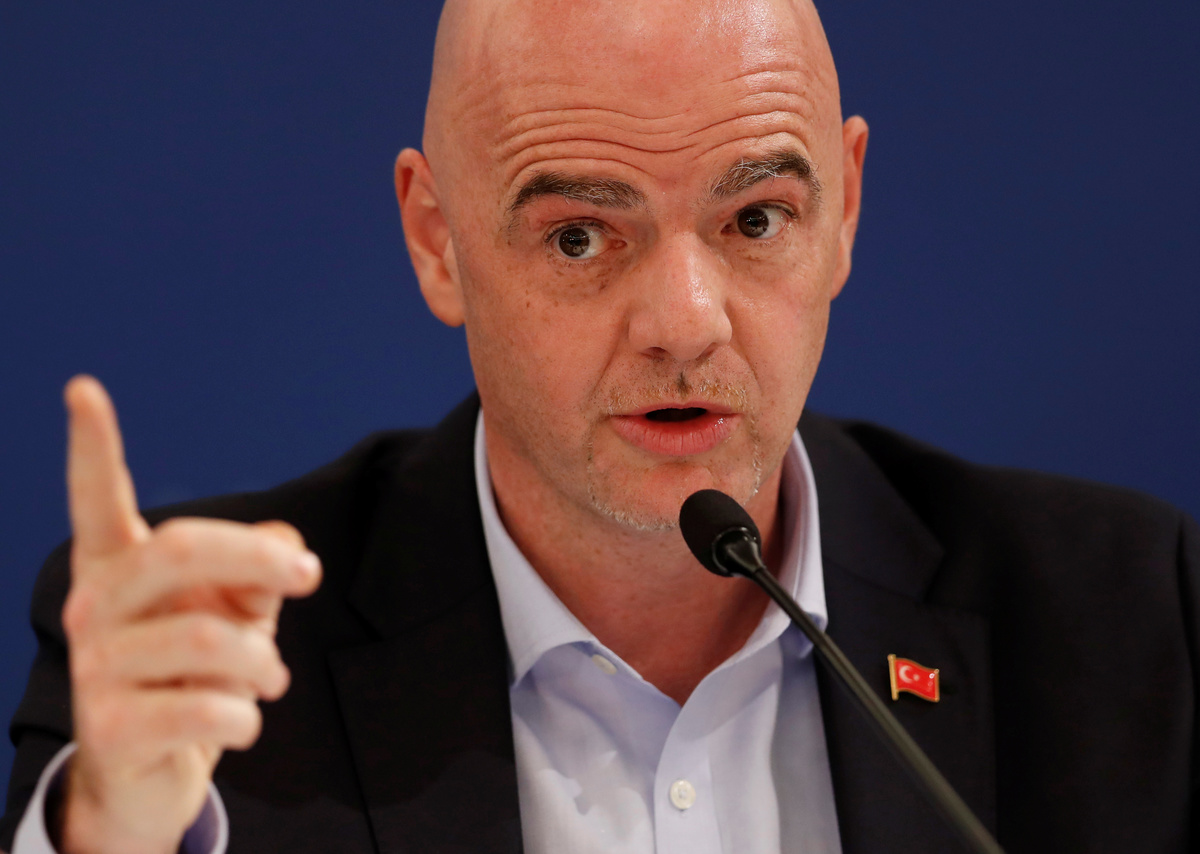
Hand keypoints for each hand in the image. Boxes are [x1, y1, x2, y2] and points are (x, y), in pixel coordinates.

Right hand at [57, 376, 320, 853]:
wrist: (149, 777)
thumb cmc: (196, 676)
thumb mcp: (235, 613)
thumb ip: (260, 569)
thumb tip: (289, 547)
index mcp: (119, 569)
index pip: (98, 500)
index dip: (92, 446)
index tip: (82, 388)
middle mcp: (93, 607)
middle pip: (180, 550)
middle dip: (259, 556)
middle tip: (310, 574)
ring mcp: (94, 668)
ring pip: (210, 640)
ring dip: (264, 663)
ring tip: (271, 678)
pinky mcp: (111, 728)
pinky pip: (209, 710)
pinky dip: (247, 718)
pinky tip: (240, 724)